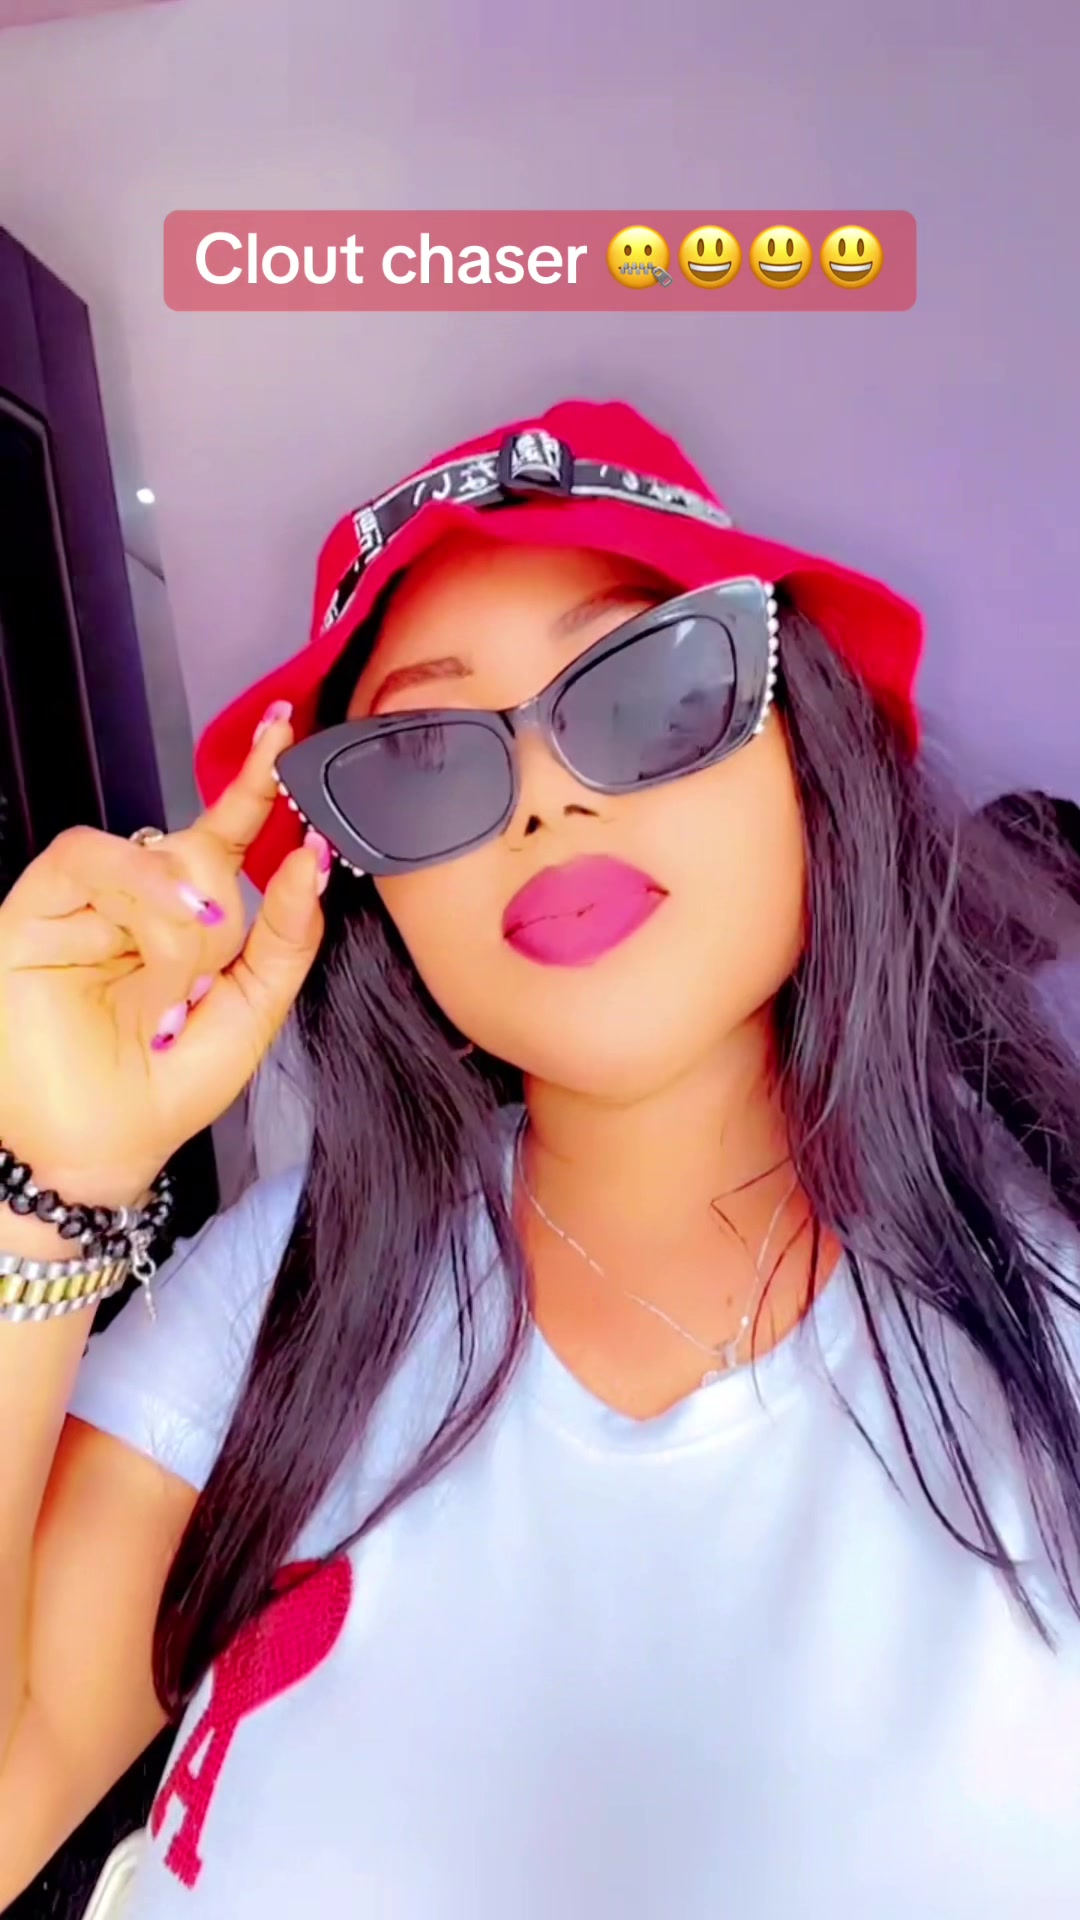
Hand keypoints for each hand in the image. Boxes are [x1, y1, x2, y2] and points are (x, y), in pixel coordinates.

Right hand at [0, 709, 326, 1205]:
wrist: (91, 1152)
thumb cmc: (161, 1093)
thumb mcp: (250, 1015)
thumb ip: (287, 939)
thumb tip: (314, 860)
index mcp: (190, 922)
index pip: (228, 835)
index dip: (256, 785)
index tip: (284, 732)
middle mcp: (138, 903)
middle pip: (198, 849)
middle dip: (217, 914)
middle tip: (200, 983)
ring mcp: (86, 902)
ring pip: (151, 854)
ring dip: (178, 922)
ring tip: (171, 990)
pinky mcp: (36, 906)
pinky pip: (91, 857)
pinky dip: (137, 897)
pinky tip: (153, 943)